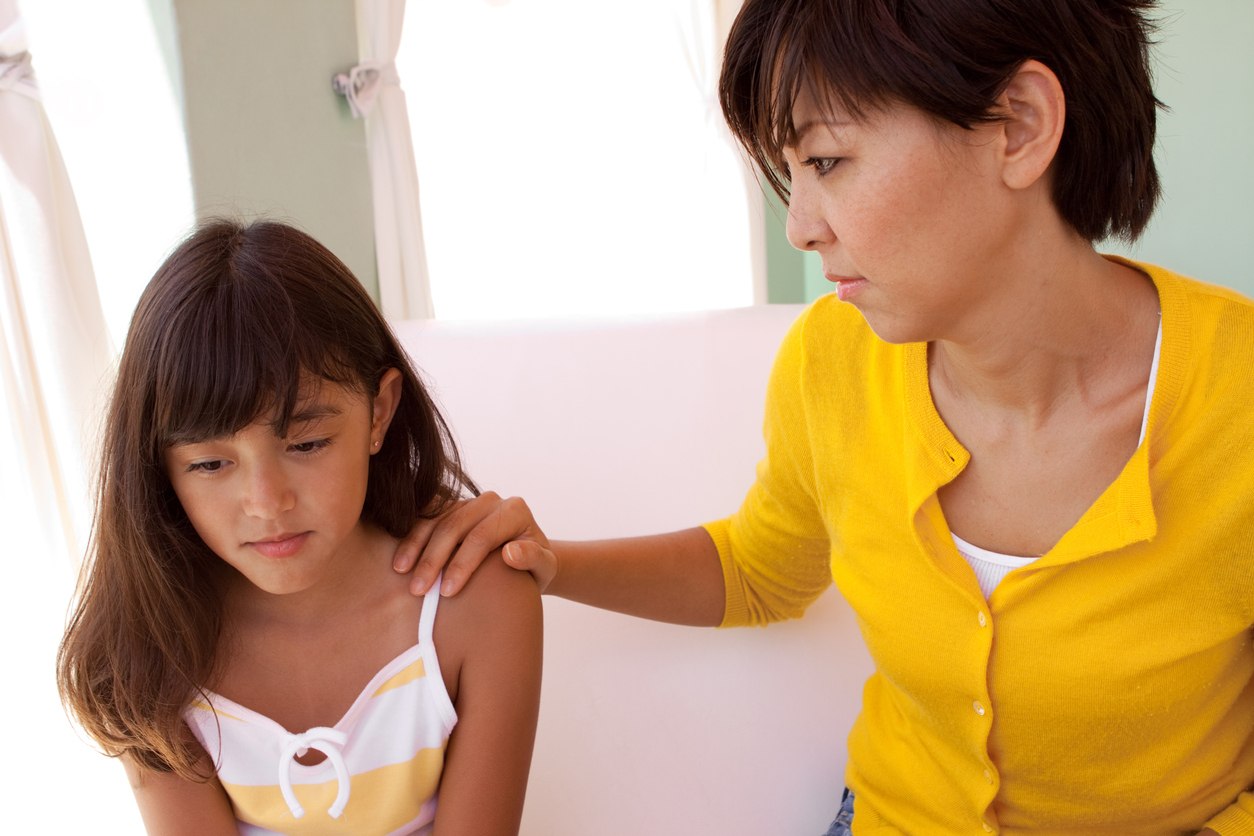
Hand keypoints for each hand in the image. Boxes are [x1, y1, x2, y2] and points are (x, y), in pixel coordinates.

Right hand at [393, 492, 556, 596]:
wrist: (526, 559)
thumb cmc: (536, 568)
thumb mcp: (545, 568)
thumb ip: (534, 559)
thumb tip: (511, 552)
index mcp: (514, 510)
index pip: (481, 536)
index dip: (462, 564)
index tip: (447, 592)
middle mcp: (490, 501)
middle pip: (455, 526)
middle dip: (433, 559)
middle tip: (417, 590)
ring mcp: (469, 502)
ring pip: (436, 520)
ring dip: (416, 546)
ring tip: (401, 573)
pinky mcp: (451, 508)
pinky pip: (427, 518)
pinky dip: (411, 538)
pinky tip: (400, 559)